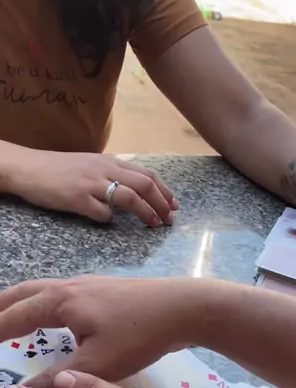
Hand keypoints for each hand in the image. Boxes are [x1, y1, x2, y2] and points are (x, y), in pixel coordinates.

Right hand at [0, 276, 195, 387]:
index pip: (7, 319)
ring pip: (37, 292)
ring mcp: (85, 284)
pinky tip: (50, 320)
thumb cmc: (140, 334)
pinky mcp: (101, 290)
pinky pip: (55, 294)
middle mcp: (65, 287)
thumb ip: (56, 383)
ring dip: (14, 306)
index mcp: (57, 302)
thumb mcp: (97, 366)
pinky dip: (37, 305)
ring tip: (4, 322)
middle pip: (16, 295)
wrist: (185, 306)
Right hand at [8, 149, 177, 226]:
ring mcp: (91, 184)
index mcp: (110, 162)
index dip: (164, 191)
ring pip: (130, 197)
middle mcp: (105, 170)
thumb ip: (113, 175)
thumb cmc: (60, 170)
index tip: (174, 205)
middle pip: (145, 185)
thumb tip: (135, 192)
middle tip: (169, 220)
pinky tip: (106, 221)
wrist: (29, 168)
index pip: (147, 174)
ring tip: (153, 225)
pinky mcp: (77, 198)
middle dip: (162, 204)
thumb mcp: (91, 165)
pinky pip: (101, 212)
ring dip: (146, 213)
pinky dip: (109, 219)